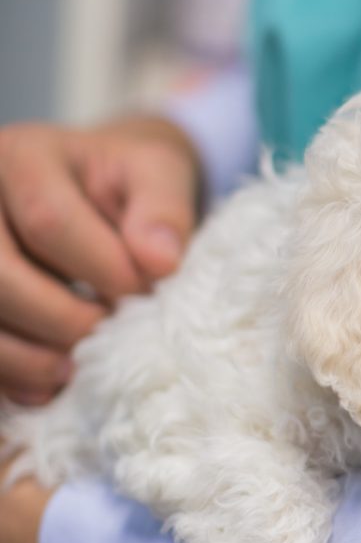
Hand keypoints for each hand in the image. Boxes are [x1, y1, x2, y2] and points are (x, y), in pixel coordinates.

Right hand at [0, 115, 201, 404]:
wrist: (94, 190)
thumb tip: (160, 262)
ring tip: (77, 368)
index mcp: (22, 158)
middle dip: (60, 318)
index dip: (100, 268)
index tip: (142, 292)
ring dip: (28, 356)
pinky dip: (10, 375)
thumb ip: (164, 209)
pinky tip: (47, 384)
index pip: (47, 220)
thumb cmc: (125, 183)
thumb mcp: (157, 174)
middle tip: (108, 335)